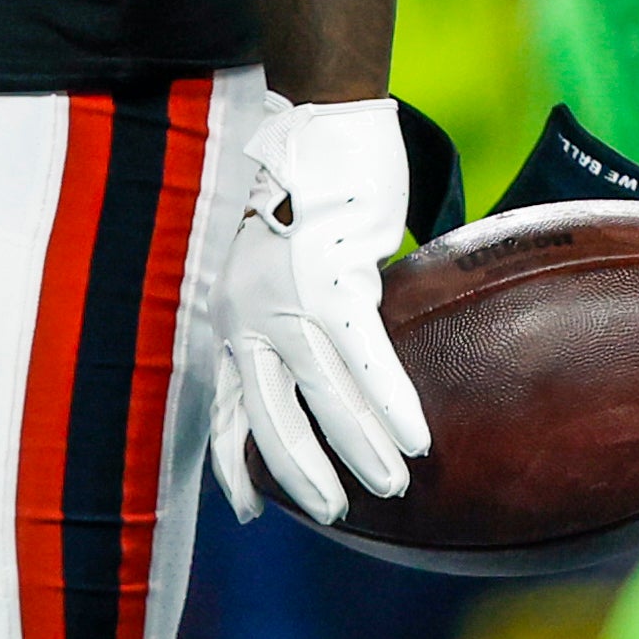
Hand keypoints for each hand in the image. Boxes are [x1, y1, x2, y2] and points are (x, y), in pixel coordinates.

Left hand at [207, 96, 432, 525]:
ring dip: (360, 448)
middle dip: (302, 472)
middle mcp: (248, 313)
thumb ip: (286, 312)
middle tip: (335, 511)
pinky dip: (389, 404)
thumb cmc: (306, 192)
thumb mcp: (275, 265)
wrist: (317, 128)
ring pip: (323, 396)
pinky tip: (414, 437)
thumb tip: (322, 360)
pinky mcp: (333, 282)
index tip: (243, 510)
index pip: (224, 404)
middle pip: (269, 415)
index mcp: (232, 313)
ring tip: (391, 482)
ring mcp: (288, 300)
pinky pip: (364, 361)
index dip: (232, 461)